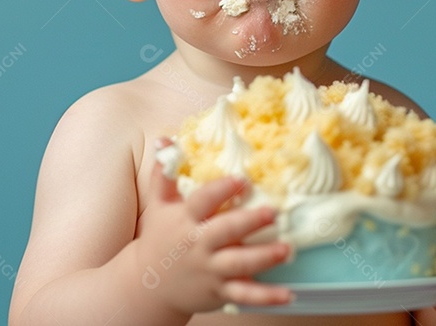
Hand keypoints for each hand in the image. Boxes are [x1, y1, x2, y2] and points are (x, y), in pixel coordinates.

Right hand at [133, 140, 293, 315]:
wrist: (148, 284)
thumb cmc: (159, 237)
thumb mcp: (158, 204)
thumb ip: (163, 172)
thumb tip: (165, 138)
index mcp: (185, 220)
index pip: (203, 202)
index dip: (222, 190)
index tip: (241, 180)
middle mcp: (198, 244)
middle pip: (225, 231)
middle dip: (249, 222)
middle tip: (273, 212)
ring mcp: (210, 269)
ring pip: (239, 264)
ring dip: (264, 257)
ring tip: (286, 248)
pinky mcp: (220, 291)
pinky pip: (245, 295)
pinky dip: (266, 297)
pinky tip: (287, 294)